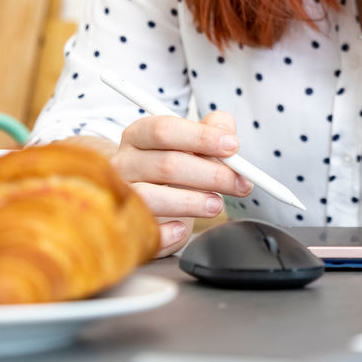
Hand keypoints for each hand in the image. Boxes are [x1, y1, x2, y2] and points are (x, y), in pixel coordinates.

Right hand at [111, 111, 252, 256]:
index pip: (165, 130)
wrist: (151, 197)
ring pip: (152, 198)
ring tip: (216, 205)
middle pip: (166, 165)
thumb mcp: (194, 141)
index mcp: (139, 135)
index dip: (201, 137)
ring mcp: (121, 196)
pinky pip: (144, 231)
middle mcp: (125, 163)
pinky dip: (166, 231)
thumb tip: (227, 134)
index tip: (233, 146)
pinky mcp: (125, 227)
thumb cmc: (175, 164)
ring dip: (191, 202)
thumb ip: (214, 129)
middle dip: (211, 175)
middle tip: (240, 184)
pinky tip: (182, 228)